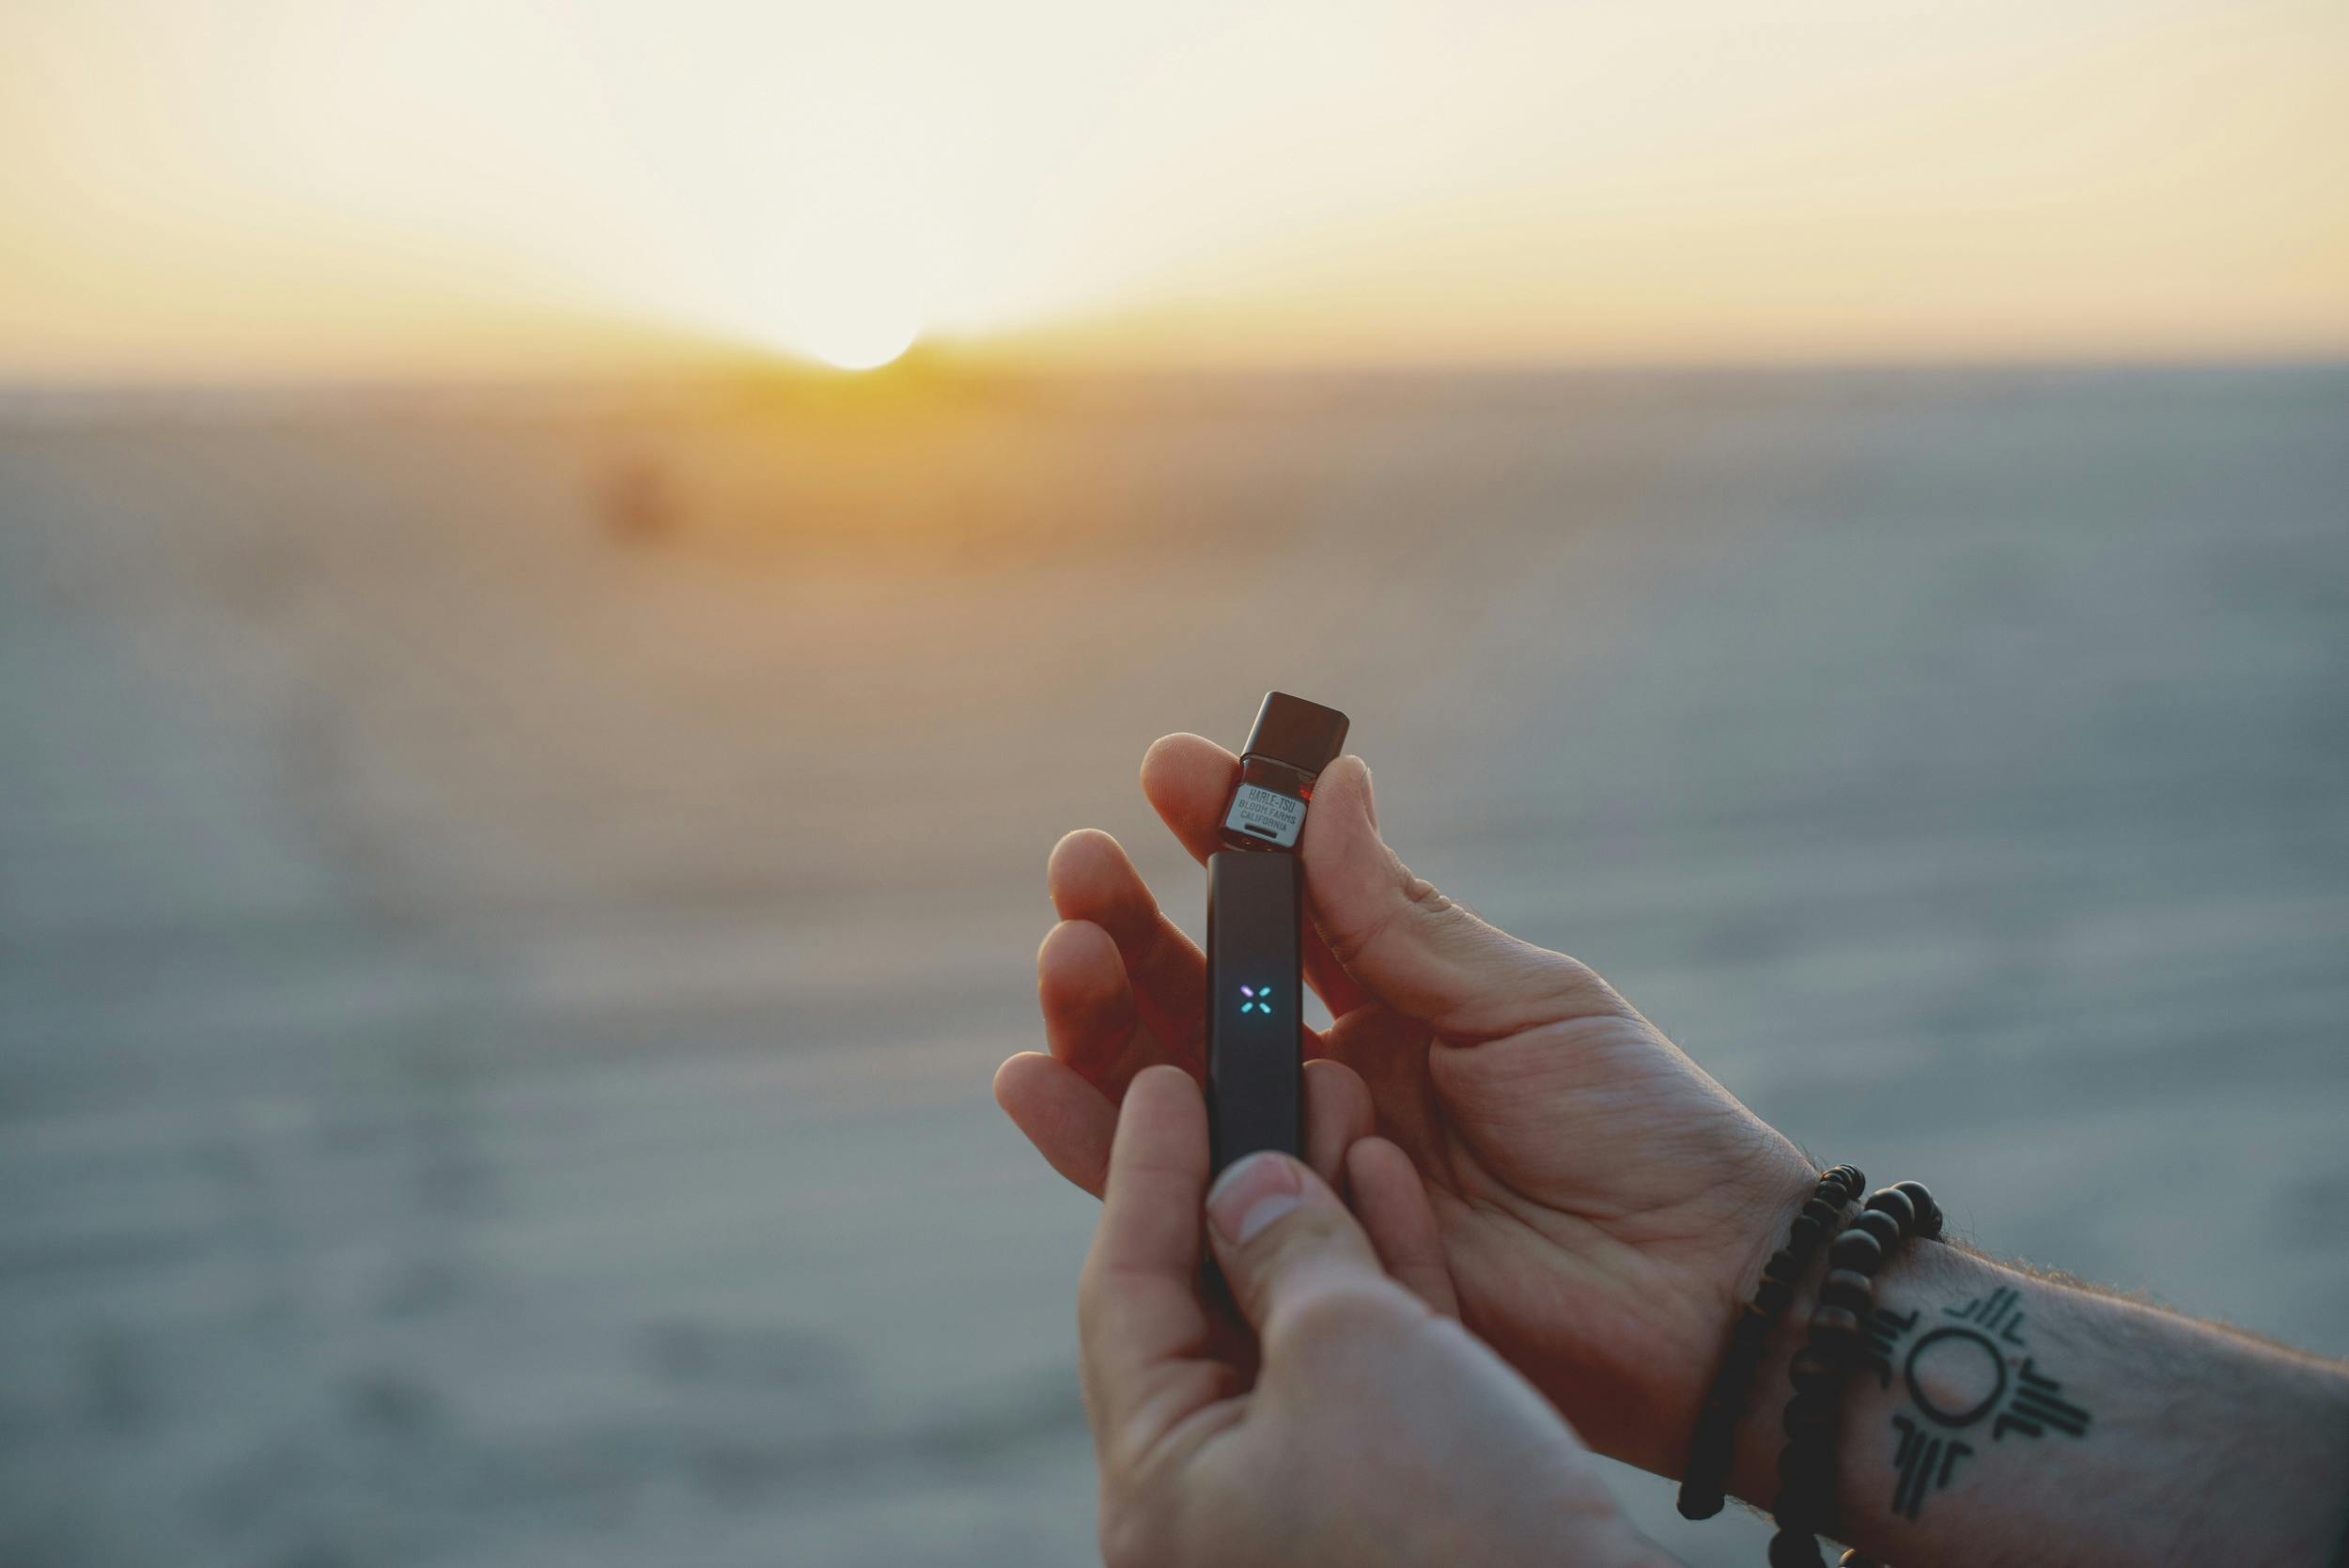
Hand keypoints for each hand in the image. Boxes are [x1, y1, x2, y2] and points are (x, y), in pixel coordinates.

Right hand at [996, 735, 1818, 1475]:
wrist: (1704, 1297)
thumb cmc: (1643, 1133)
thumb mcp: (1527, 1002)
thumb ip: (1402, 918)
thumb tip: (1327, 787)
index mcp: (1400, 998)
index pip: (1285, 902)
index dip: (1224, 834)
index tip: (1166, 768)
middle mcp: (1338, 1071)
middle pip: (1201, 987)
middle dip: (1131, 920)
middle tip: (1082, 868)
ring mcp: (1308, 1161)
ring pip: (1167, 1078)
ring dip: (1099, 1013)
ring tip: (1064, 952)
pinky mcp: (1289, 1253)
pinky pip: (1169, 1193)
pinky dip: (1090, 1142)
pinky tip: (1030, 1082)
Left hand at [1078, 1065, 1670, 1567]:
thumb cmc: (1456, 1522)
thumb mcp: (1348, 1348)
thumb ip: (1282, 1245)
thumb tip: (1242, 1184)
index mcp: (1164, 1493)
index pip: (1124, 1292)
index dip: (1142, 1166)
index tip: (1165, 1075)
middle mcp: (1222, 1509)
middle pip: (1207, 1306)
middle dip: (1242, 1179)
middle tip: (1247, 1073)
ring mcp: (1317, 1512)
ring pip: (1299, 1326)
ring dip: (1322, 1209)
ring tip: (1335, 1094)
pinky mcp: (1408, 1509)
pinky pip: (1371, 1372)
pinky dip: (1382, 1274)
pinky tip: (1391, 1178)